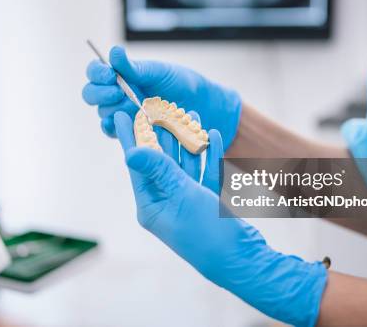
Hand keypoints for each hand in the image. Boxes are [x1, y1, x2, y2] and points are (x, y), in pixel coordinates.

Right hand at [82, 46, 241, 149]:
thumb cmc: (180, 84)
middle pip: (91, 94)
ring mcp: (122, 114)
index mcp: (121, 75)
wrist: (201, 106)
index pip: (96, 71)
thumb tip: (114, 51)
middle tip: (118, 91)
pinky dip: (114, 127)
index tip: (110, 73)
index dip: (97, 72)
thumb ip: (135, 67)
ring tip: (133, 106)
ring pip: (102, 112)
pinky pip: (112, 131)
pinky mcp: (130, 131)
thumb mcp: (159, 72)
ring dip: (112, 108)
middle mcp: (116, 94)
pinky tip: (124, 123)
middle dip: (100, 92)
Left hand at [113, 111, 327, 326]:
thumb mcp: (181, 195)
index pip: (137, 165)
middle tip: (161, 106)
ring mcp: (187, 201)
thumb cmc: (207, 232)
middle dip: (163, 133)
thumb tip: (130, 151)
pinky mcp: (207, 201)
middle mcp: (166, 202)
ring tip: (190, 114)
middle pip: (161, 160)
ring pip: (185, 163)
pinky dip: (208, 154)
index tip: (123, 114)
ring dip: (187, 140)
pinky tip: (211, 134)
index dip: (131, 138)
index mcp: (152, 205)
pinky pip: (205, 172)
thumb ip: (159, 169)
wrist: (243, 260)